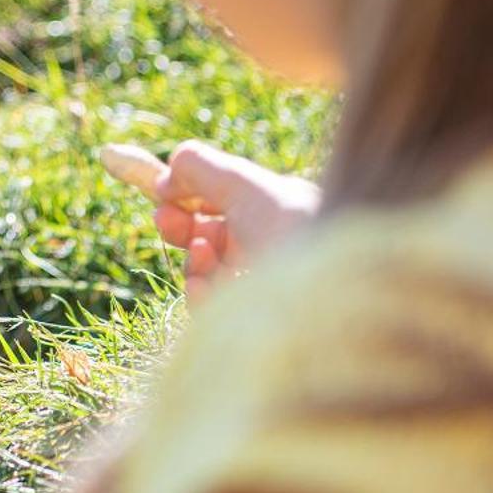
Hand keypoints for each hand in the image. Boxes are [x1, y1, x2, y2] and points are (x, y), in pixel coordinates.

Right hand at [151, 141, 318, 298]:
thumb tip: (165, 175)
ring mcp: (257, 287)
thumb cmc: (295, 228)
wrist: (329, 291)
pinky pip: (212, 310)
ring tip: (202, 252)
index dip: (189, 197)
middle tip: (167, 222)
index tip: (163, 193)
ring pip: (207, 273)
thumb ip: (203, 168)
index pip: (222, 204)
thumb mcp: (247, 185)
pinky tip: (201, 286)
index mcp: (273, 213)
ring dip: (194, 260)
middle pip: (209, 238)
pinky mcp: (248, 324)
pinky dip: (199, 295)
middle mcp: (266, 248)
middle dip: (182, 228)